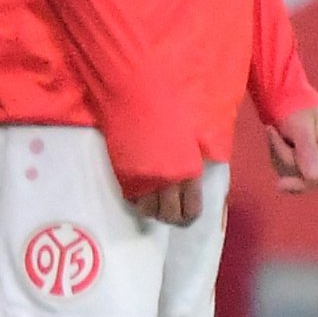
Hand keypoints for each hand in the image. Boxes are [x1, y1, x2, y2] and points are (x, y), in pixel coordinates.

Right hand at [103, 93, 203, 225]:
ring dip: (152, 211)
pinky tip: (139, 194)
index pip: (191, 208)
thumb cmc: (167, 110)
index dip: (189, 215)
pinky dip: (136, 202)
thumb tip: (192, 181)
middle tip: (169, 212)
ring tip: (152, 204)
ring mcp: (145, 180)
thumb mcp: (190, 138)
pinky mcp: (125, 176)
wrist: (136, 98)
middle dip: (171, 218)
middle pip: (170, 216)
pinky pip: (131, 201)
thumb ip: (192, 162)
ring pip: (149, 212)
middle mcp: (168, 181)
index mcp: (189, 171)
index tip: (186, 214)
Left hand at [267, 103, 317, 193]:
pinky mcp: (306, 157)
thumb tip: (315, 178)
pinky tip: (275, 136)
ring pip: (295, 173)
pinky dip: (277, 155)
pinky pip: (288, 168)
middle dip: (286, 159)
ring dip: (279, 155)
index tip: (280, 184)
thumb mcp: (299, 126)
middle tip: (272, 134)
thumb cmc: (293, 104)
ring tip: (274, 131)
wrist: (283, 92)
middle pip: (309, 177)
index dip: (303, 182)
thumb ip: (307, 151)